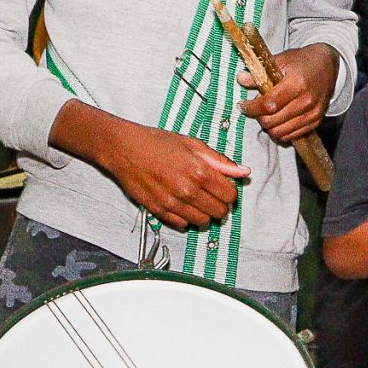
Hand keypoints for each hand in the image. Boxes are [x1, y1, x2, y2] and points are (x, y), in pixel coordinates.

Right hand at [103, 120, 247, 229]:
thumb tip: (244, 172)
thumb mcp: (191, 144)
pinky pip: (182, 225)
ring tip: (196, 200)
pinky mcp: (158, 211)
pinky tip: (182, 205)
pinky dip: (186, 219)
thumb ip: (219, 161)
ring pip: (203, 222)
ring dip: (204, 213)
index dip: (229, 192)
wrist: (123, 149)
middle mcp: (188, 190)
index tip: (222, 187)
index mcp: (200, 172)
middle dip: (219, 204)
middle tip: (210, 194)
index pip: (230, 196)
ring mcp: (172, 203)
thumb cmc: (157, 143)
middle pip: (219, 212)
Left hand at [241, 43, 334, 142]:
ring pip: (281, 132)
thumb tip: (241, 79)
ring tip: (265, 115)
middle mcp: (307, 101)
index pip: (268, 104)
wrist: (327, 66)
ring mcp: (313, 113)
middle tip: (254, 109)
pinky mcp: (316, 121)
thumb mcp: (280, 60)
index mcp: (297, 83)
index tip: (243, 105)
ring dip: (269, 126)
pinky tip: (277, 120)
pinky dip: (281, 131)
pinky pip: (292, 135)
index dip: (251, 107)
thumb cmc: (302, 62)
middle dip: (258, 117)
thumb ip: (260, 72)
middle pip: (273, 121)